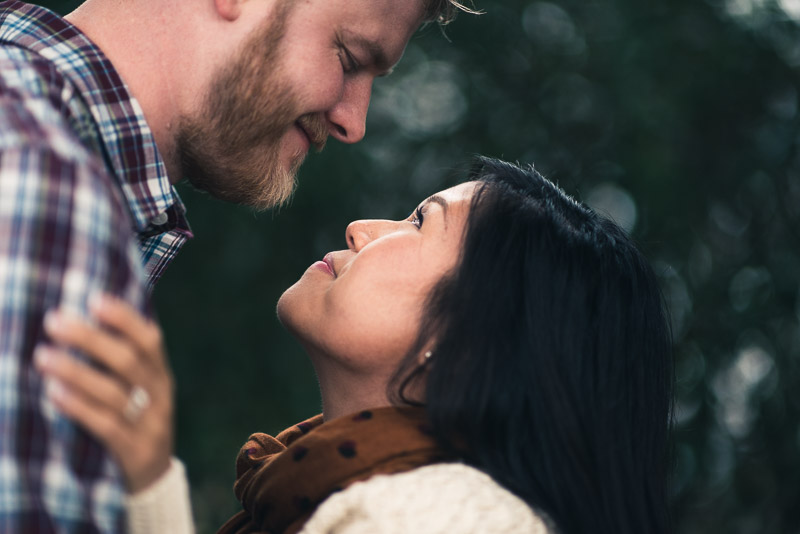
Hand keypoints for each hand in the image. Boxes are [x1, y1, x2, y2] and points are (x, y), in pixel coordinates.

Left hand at [34, 294, 173, 493]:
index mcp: (161, 374)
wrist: (153, 477)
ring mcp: (150, 424)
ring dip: (76, 372)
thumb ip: (119, 361)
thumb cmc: (134, 420)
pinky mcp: (134, 451)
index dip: (124, 318)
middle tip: (54, 322)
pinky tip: (53, 393)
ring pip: (114, 393)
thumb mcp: (139, 390)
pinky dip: (78, 407)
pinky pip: (106, 426)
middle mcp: (161, 395)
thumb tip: (83, 317)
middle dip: (90, 339)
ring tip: (42, 356)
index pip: (149, 339)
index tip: (93, 299)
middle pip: (128, 362)